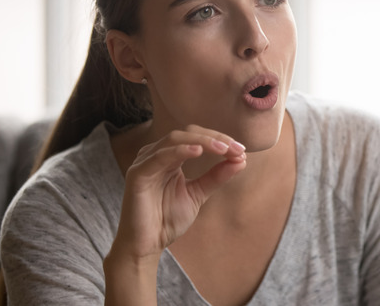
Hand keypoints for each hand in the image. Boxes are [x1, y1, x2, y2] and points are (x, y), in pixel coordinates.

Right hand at [111, 125, 246, 262]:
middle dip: (215, 139)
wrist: (147, 245)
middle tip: (237, 149)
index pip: (197, 138)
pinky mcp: (137, 174)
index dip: (220, 140)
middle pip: (188, 133)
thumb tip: (241, 160)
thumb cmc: (167, 220)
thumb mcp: (198, 194)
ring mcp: (145, 162)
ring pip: (175, 139)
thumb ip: (216, 176)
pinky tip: (198, 151)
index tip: (241, 150)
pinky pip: (160, 156)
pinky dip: (180, 150)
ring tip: (224, 149)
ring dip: (203, 142)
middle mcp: (156, 155)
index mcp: (170, 157)